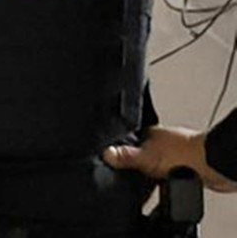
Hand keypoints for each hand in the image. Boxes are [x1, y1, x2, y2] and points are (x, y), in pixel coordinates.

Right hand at [103, 125, 236, 192]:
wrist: (212, 165)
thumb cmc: (185, 154)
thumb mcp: (146, 157)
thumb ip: (126, 156)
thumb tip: (105, 153)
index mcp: (152, 133)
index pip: (131, 140)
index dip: (122, 150)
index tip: (115, 160)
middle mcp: (164, 141)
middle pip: (145, 152)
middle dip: (139, 163)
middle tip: (133, 173)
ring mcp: (176, 153)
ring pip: (159, 163)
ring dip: (155, 172)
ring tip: (150, 180)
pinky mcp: (188, 166)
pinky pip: (171, 173)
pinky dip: (167, 179)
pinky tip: (165, 184)